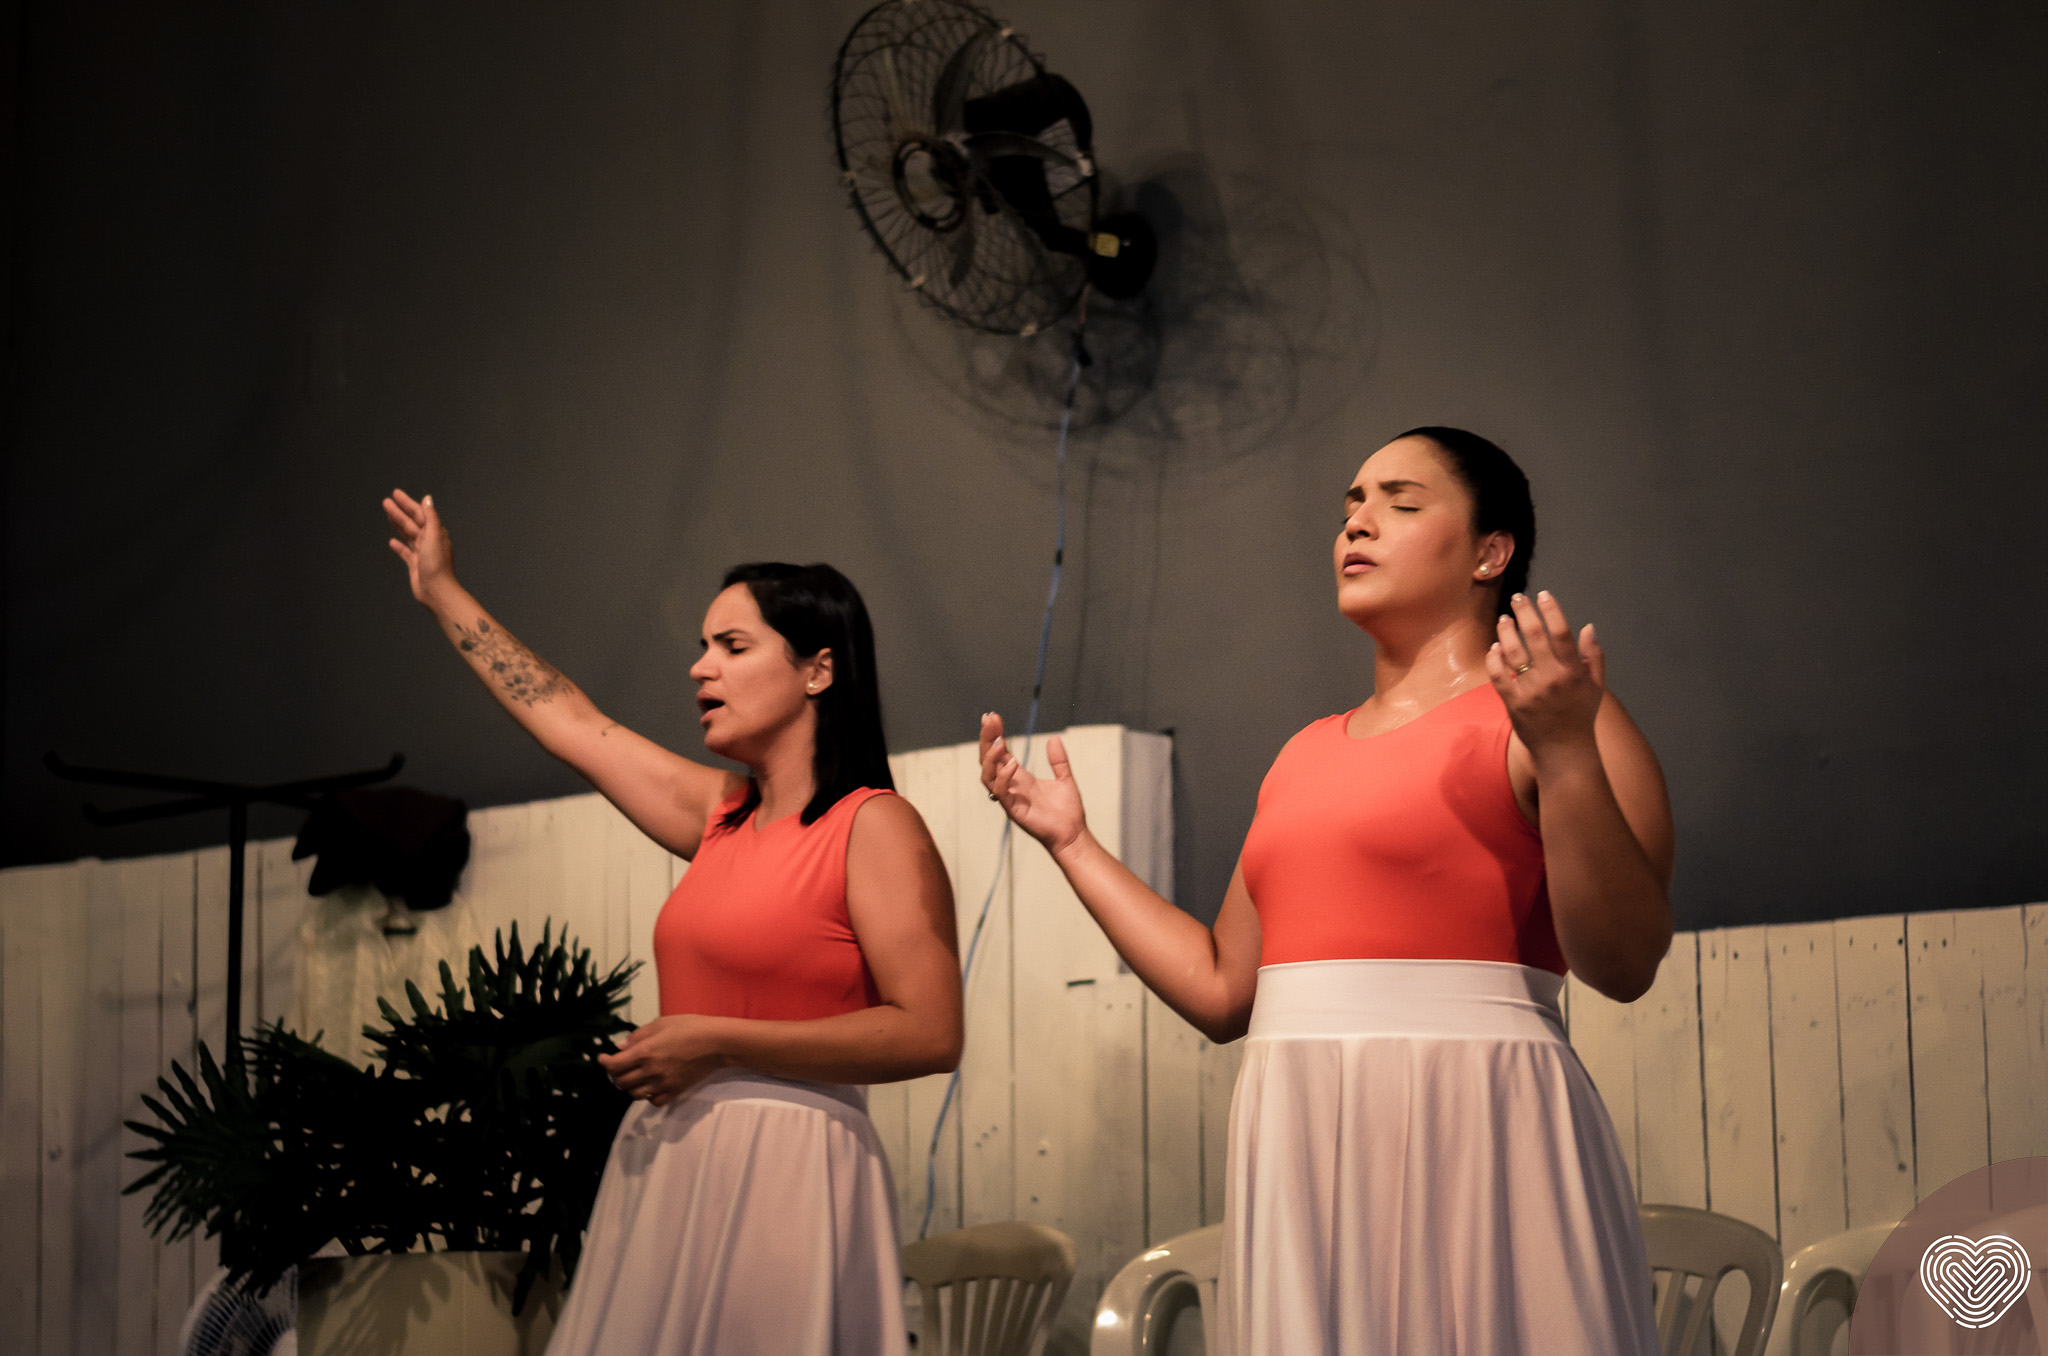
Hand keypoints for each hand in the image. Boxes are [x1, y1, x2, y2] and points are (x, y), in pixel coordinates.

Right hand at [382, 488, 456, 605]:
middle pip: (411, 522)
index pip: (420, 513)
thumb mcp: (433, 536)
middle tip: (386, 501)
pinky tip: (392, 541)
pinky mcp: (415, 565)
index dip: (408, 503)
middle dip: (399, 511)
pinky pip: (405, 552)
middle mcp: (429, 541)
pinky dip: (399, 546)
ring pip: (407, 534)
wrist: (436, 591)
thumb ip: (430, 517)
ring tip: (387, 514)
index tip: (396, 494)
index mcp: (435, 533)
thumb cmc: (436, 565)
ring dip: (397, 524)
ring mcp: (422, 553)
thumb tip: (427, 498)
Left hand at [595, 1015, 725, 1106]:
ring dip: (630, 1086)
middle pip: (621, 1082)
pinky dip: (648, 1095)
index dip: (604, 1062)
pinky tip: (651, 1085)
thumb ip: (638, 1036)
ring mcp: (663, 1084)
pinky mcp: (674, 1092)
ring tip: (635, 1076)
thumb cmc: (690, 1027)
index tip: (603, 1057)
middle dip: (616, 1074)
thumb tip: (619, 1047)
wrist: (717, 1043)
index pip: (614, 1065)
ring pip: (634, 1094)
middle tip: (619, 1066)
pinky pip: (653, 1101)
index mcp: (646, 1051)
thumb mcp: (661, 1023)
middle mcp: (651, 1071)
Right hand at [979, 714, 1086, 856]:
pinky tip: (1012, 763)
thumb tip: (1054, 738)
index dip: (994, 735)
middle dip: (987, 740)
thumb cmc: (1067, 811)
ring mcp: (1010, 798)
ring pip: (987, 776)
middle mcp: (1010, 786)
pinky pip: (1000, 792)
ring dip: (991, 757)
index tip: (992, 716)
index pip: (1000, 753)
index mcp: (1019, 778)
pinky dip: (1003, 777)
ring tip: (1000, 741)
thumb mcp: (1064, 778)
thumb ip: (1058, 760)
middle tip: (989, 719)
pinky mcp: (1014, 810)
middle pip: (988, 760)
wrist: (1073, 834)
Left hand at [1486, 591, 1606, 757]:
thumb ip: (1592, 657)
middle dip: (1525, 612)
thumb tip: (1589, 627)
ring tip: (1504, 619)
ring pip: (1513, 652)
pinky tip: (1494, 648)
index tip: (1543, 595)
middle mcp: (1552, 678)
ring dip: (1506, 632)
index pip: (1562, 633)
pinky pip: (1499, 675)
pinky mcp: (1513, 703)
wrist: (1565, 752)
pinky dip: (1495, 659)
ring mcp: (1531, 691)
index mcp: (1573, 672)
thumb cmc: (1581, 717)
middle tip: (1518, 598)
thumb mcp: (1595, 687)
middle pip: (1534, 637)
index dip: (1551, 610)